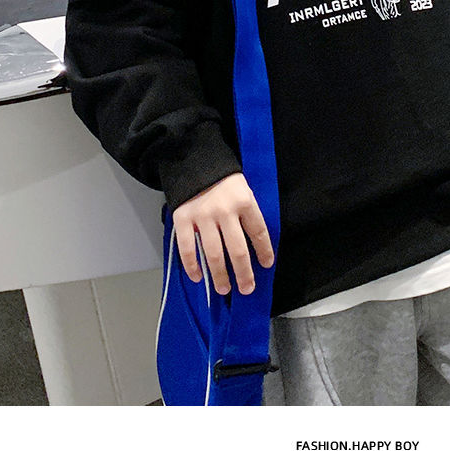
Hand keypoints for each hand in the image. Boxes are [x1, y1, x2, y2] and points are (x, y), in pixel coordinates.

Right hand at [172, 173, 274, 295]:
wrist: (195, 162)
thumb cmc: (224, 181)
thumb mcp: (244, 190)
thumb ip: (248, 214)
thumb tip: (256, 245)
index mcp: (244, 201)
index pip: (259, 232)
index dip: (264, 251)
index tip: (266, 265)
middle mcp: (224, 211)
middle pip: (237, 250)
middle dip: (244, 273)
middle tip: (247, 289)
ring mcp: (202, 216)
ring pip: (213, 254)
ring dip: (220, 275)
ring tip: (224, 289)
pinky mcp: (183, 219)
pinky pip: (187, 248)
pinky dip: (192, 265)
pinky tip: (198, 277)